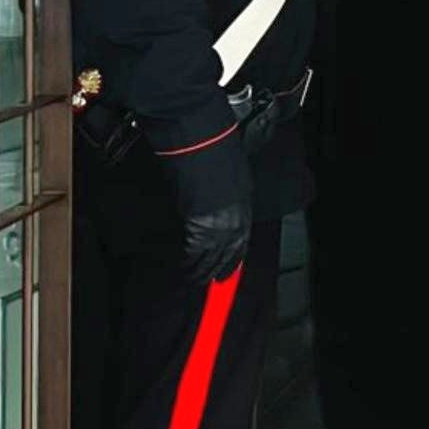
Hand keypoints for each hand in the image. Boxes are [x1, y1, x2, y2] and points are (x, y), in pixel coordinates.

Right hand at [156, 125, 252, 285]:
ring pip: (211, 258)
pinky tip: (184, 266)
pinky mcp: (202, 228)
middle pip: (228, 256)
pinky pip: (195, 253)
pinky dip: (189, 261)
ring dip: (201, 270)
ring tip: (192, 277)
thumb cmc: (215, 158)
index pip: (241, 245)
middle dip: (217, 270)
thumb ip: (225, 205)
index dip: (233, 261)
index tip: (227, 271)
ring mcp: (220, 227)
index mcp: (244, 211)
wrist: (205, 148)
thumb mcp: (230, 183)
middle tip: (207, 280)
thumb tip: (214, 217)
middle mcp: (236, 222)